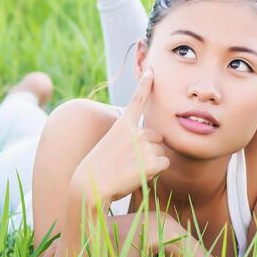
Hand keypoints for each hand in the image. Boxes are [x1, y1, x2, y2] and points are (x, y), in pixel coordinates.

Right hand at [70, 70, 168, 203]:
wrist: (91, 185)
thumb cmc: (98, 169)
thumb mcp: (110, 146)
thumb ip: (129, 139)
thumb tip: (151, 142)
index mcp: (123, 125)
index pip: (137, 100)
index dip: (145, 84)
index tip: (152, 71)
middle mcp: (136, 132)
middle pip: (157, 137)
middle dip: (150, 148)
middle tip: (131, 161)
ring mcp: (145, 146)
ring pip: (161, 151)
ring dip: (152, 161)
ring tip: (131, 170)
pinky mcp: (153, 162)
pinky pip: (164, 164)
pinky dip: (155, 172)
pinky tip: (138, 175)